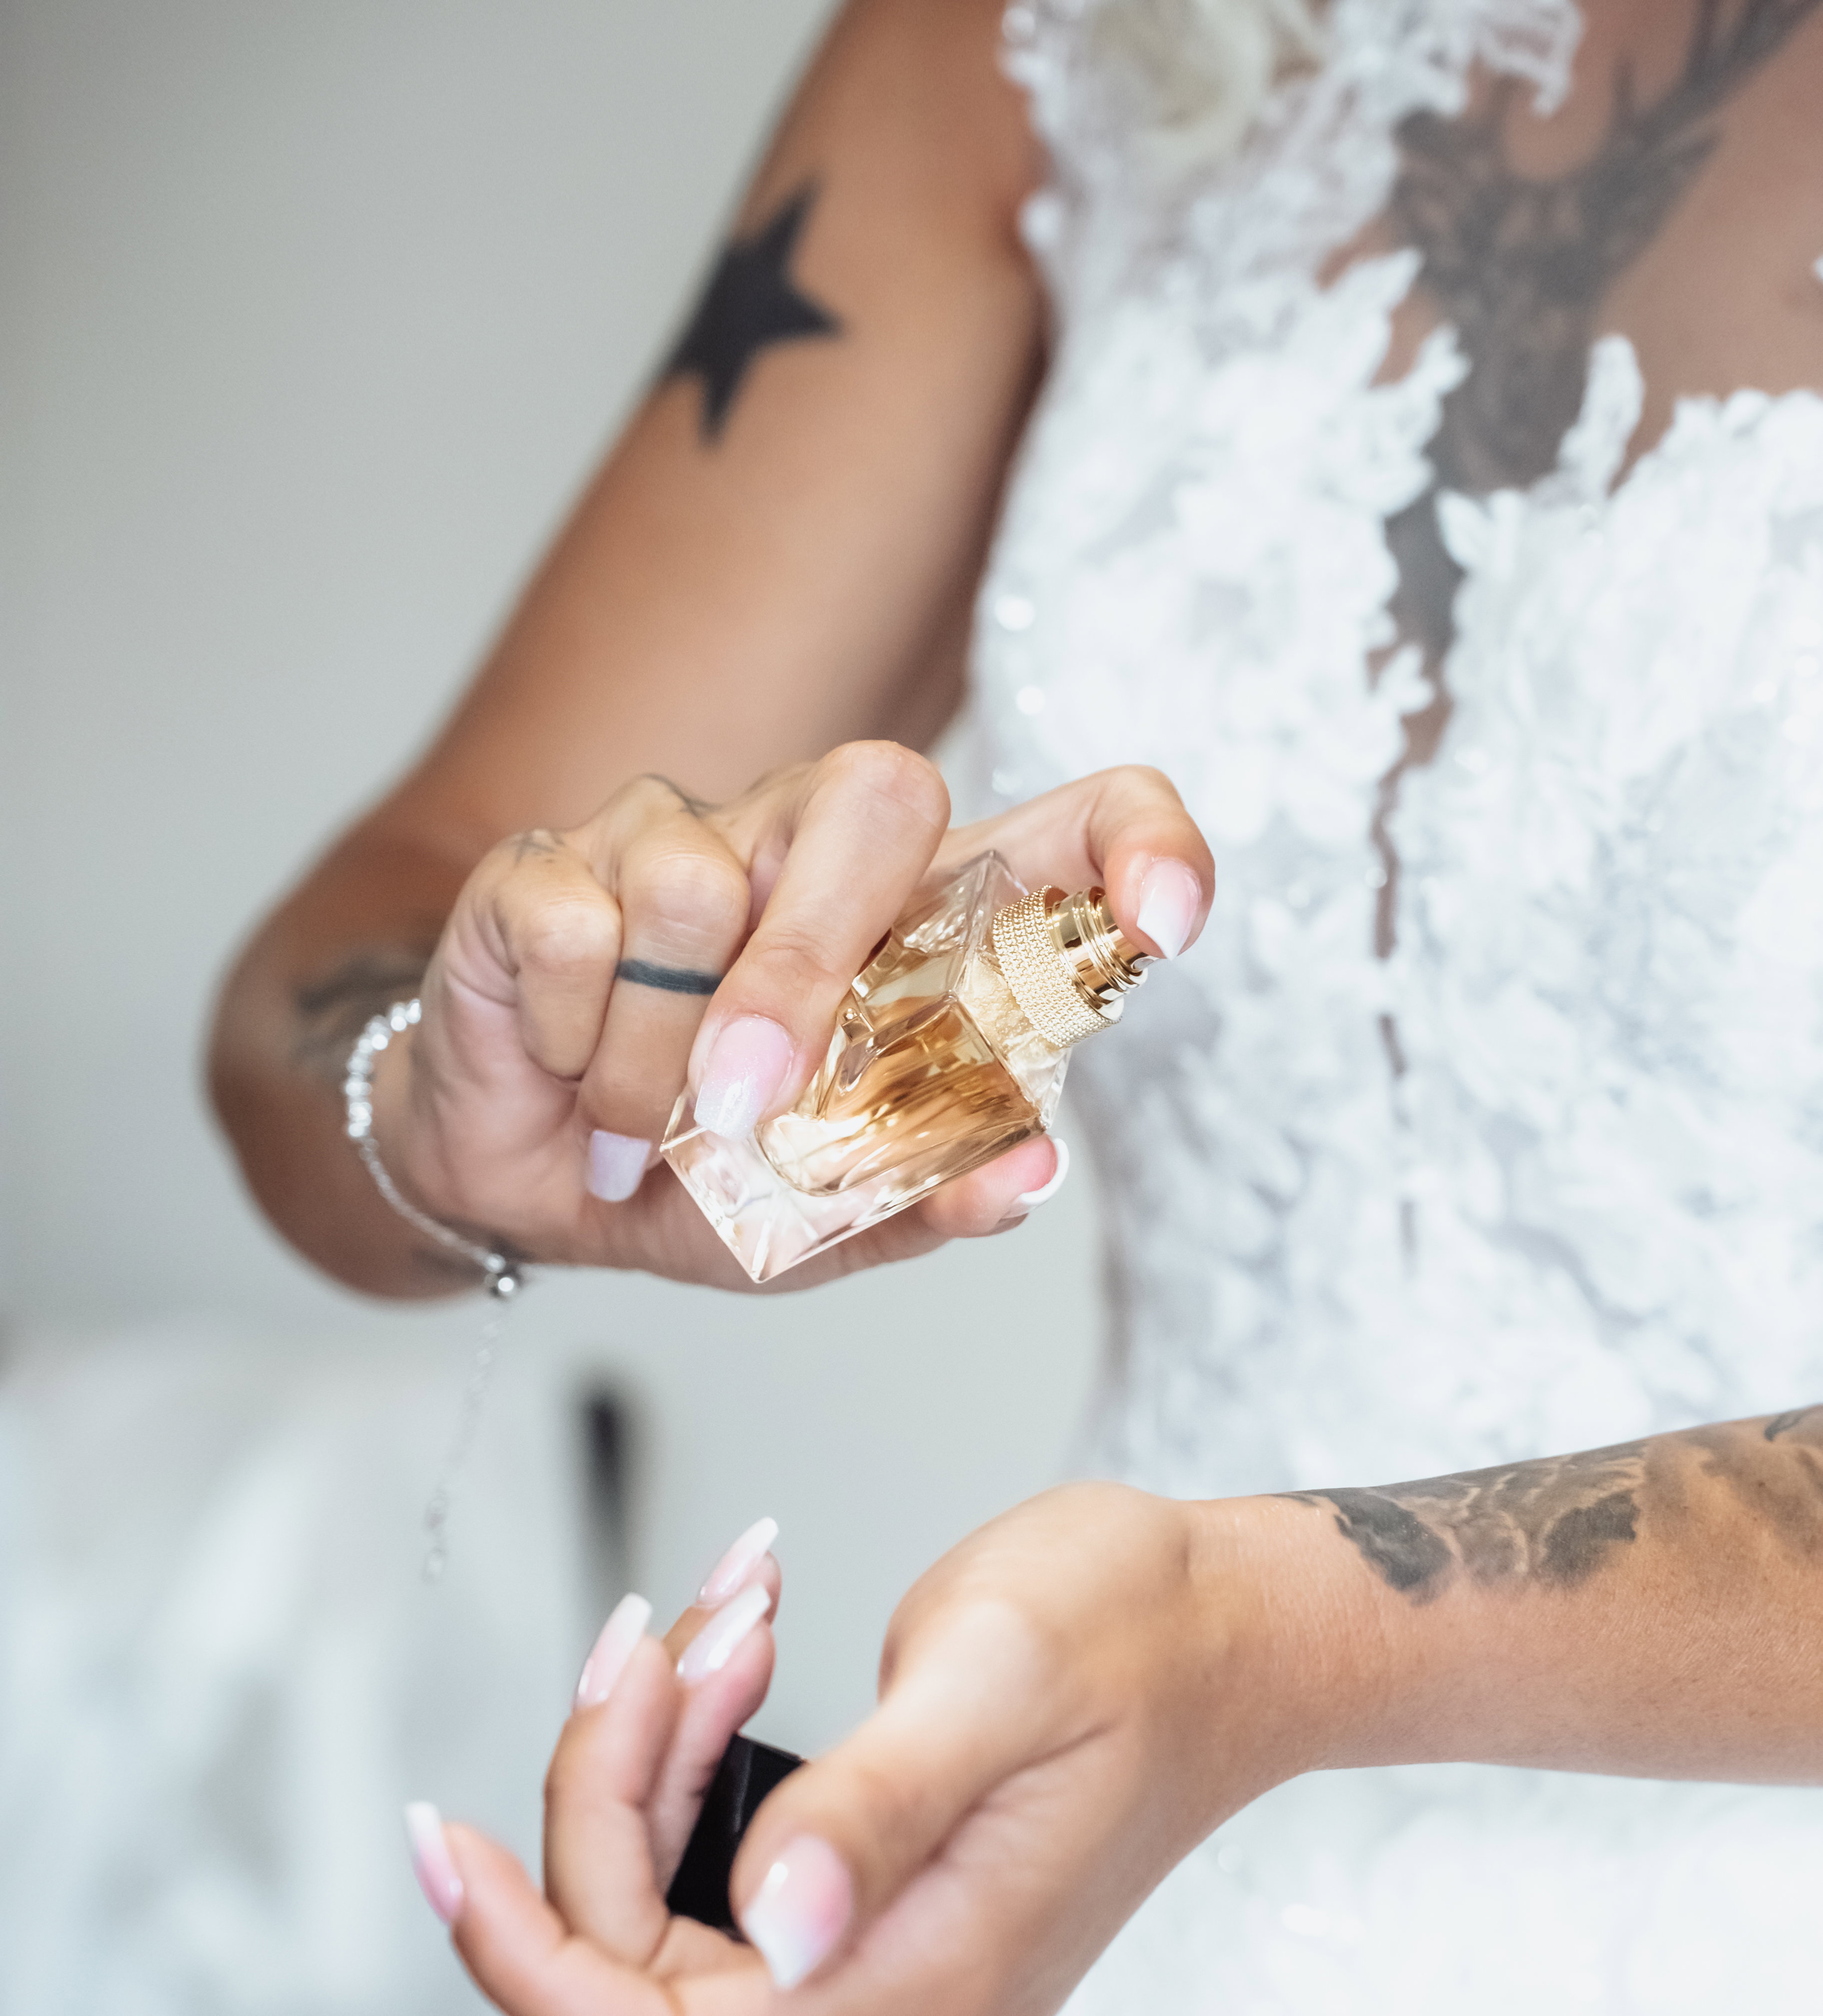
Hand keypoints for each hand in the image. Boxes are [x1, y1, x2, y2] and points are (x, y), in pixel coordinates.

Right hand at [370, 744, 1210, 1290]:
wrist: (527, 1187)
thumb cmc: (695, 1177)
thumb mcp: (829, 1220)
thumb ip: (931, 1192)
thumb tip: (1025, 1175)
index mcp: (915, 919)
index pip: (1070, 824)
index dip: (1135, 844)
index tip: (1164, 921)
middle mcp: (806, 842)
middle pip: (874, 795)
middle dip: (812, 964)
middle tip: (753, 1107)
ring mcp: (674, 831)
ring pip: (695, 886)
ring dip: (661, 1057)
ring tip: (647, 1129)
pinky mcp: (549, 861)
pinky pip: (579, 928)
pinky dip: (576, 1046)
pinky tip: (574, 1079)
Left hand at [412, 1486, 1321, 2015]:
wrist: (1236, 1632)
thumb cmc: (1135, 1626)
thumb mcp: (998, 1671)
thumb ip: (876, 1808)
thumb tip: (771, 1929)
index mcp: (932, 1986)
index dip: (524, 1967)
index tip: (441, 1841)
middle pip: (645, 1975)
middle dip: (610, 1790)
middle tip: (671, 1627)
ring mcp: (896, 1991)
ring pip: (670, 1922)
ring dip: (653, 1763)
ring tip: (731, 1615)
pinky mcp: (883, 1936)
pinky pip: (719, 1886)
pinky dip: (696, 1767)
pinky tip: (746, 1654)